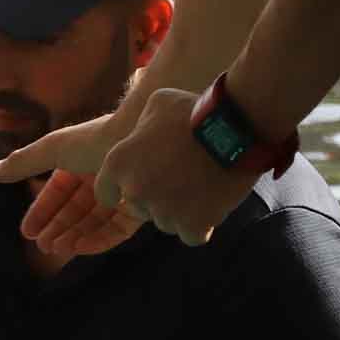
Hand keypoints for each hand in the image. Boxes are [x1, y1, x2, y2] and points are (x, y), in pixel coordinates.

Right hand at [0, 112, 142, 256]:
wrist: (141, 136)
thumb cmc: (94, 139)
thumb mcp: (50, 150)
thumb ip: (21, 164)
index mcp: (78, 163)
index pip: (56, 193)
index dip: (41, 212)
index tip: (27, 232)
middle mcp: (99, 179)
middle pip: (75, 211)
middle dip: (57, 229)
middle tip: (42, 247)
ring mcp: (120, 193)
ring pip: (94, 223)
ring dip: (74, 237)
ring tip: (58, 250)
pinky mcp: (139, 207)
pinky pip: (117, 229)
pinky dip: (99, 240)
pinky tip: (80, 248)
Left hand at [94, 89, 260, 247]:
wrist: (234, 129)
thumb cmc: (195, 111)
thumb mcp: (157, 104)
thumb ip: (141, 127)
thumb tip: (142, 137)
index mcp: (117, 163)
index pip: (106, 193)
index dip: (121, 191)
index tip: (139, 185)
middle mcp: (134, 190)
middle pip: (139, 208)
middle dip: (155, 198)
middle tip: (179, 182)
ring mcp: (162, 211)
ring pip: (165, 222)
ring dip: (180, 212)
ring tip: (200, 189)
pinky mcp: (191, 225)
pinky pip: (191, 235)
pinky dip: (200, 226)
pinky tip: (211, 208)